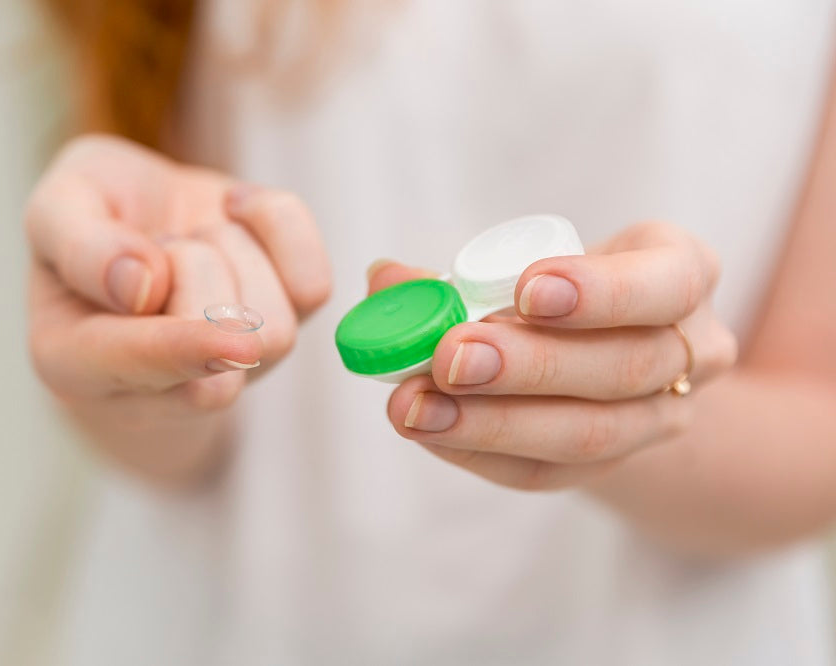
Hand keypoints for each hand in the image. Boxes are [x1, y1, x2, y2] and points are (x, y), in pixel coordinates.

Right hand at [25, 135, 330, 479]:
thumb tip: (138, 287)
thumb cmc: (91, 217)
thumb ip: (78, 242)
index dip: (178, 346)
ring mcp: (230, 370)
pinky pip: (313, 286)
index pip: (138, 368)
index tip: (221, 336)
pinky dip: (279, 226)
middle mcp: (158, 387)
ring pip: (275, 327)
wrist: (143, 220)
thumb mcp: (56, 204)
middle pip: (224, 345)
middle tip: (160, 243)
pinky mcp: (283, 329)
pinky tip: (236, 216)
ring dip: (233, 249)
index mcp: (73, 361)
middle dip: (197, 261)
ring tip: (191, 241)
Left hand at [375, 222, 736, 490]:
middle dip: (529, 365)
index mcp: (681, 274)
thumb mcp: (531, 266)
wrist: (604, 360)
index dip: (601, 292)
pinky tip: (428, 428)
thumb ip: (459, 274)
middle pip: (624, 368)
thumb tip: (385, 281)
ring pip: (588, 434)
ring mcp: (660, 419)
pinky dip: (479, 450)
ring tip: (414, 404)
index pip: (668, 283)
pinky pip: (547, 471)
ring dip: (492, 421)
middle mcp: (690, 351)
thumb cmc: (562, 294)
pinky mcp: (610, 466)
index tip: (524, 291)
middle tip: (448, 355)